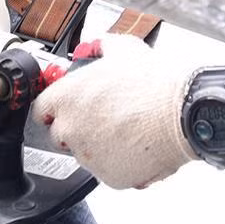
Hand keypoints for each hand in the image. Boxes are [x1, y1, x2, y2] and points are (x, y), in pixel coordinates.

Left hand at [32, 34, 194, 189]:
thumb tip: (97, 45)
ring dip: (100, 146)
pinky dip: (120, 164)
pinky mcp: (109, 177)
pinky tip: (136, 147)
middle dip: (79, 129)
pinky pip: (109, 172)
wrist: (182, 113)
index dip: (58, 109)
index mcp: (65, 97)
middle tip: (104, 120)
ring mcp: (88, 156)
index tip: (70, 108)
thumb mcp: (122, 50)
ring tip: (127, 131)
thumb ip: (101, 46)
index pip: (43, 110)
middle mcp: (70, 128)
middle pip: (61, 134)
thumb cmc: (153, 83)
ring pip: (87, 154)